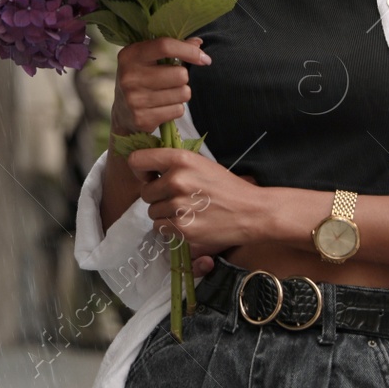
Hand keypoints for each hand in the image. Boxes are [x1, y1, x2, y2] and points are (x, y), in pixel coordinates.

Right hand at [110, 36, 210, 136]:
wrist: (122, 113)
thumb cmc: (140, 78)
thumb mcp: (148, 59)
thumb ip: (172, 48)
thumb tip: (198, 44)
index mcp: (130, 55)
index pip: (165, 46)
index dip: (189, 51)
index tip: (204, 58)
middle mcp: (130, 76)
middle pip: (180, 74)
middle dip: (183, 78)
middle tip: (173, 80)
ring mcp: (134, 99)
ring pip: (183, 93)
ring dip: (181, 94)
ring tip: (167, 94)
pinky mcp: (142, 118)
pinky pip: (178, 110)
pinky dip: (176, 108)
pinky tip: (162, 107)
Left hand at [127, 147, 267, 257]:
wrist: (251, 211)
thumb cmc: (226, 187)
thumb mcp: (200, 163)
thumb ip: (174, 163)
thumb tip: (147, 168)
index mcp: (180, 159)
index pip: (137, 160)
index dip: (140, 171)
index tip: (150, 177)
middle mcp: (177, 180)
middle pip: (145, 192)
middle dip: (157, 197)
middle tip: (178, 198)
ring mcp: (179, 205)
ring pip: (152, 212)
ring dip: (165, 213)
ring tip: (187, 210)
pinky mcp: (183, 228)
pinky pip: (161, 228)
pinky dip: (171, 227)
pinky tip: (189, 221)